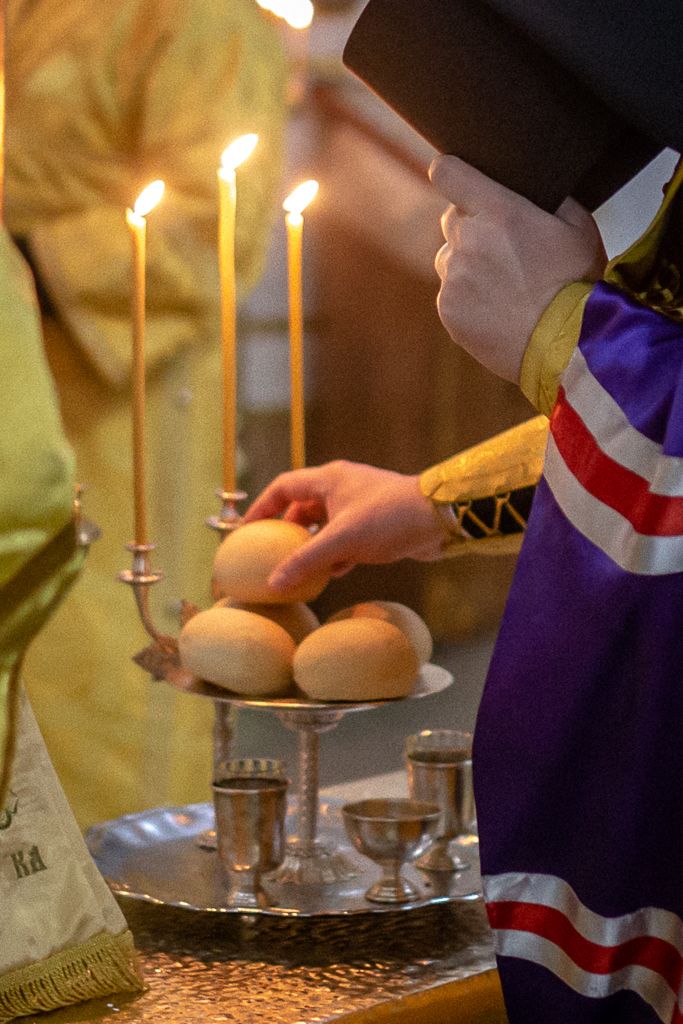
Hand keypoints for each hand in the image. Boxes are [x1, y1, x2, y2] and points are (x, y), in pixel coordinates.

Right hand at [243, 461, 448, 592]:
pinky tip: (333, 574)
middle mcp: (342, 488)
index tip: (246, 530)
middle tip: (271, 554)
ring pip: (325, 526)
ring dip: (312, 546)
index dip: (261, 507)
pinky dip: (336, 555)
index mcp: (329, 479)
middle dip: (287, 532)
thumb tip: (274, 582)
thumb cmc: (390, 518)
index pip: (283, 487)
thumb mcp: (342, 540)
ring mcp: (359, 506)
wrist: (439, 520)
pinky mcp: (375, 525)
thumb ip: (306, 561)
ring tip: (298, 569)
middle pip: (302, 507)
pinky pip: (345, 539)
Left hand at [430, 154, 606, 382]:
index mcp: (499, 211)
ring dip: (468, 264)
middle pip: (452, 219)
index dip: (450, 172)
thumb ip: (550, 199)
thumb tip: (534, 190)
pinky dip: (466, 298)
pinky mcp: (448, 310)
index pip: (448, 173)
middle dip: (472, 227)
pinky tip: (497, 309)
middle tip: (503, 249)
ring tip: (503, 286)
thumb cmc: (576, 284)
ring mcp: (454, 277)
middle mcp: (468, 240)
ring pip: (449, 258)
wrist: (563, 347)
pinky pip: (450, 293)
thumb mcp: (579, 227)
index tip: (455, 177)